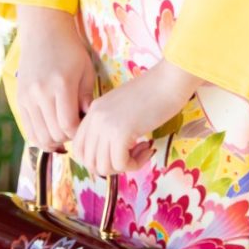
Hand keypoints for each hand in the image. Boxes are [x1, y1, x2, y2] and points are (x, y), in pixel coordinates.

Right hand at [15, 4, 96, 151]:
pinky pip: (28, 129)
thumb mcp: (86, 70)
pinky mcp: (19, 100)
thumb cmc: (70, 50)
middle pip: (54, 133)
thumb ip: (87, 98)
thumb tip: (87, 121)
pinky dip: (40, 136)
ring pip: (39, 135)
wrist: (43, 32)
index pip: (68, 124)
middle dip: (67, 137)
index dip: (78, 131)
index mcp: (61, 84)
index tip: (84, 125)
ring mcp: (27, 97)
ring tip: (63, 132)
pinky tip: (50, 132)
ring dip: (53, 140)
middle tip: (75, 128)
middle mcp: (41, 93)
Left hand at [68, 58, 199, 176]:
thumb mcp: (122, 109)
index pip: (79, 149)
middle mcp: (94, 118)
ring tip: (142, 150)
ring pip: (104, 167)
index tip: (118, 154)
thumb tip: (109, 157)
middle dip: (112, 167)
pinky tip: (148, 149)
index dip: (97, 160)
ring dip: (125, 166)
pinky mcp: (120, 132)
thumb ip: (110, 126)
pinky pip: (121, 164)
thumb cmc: (154, 93)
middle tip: (132, 155)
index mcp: (93, 111)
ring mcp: (105, 125)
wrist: (169, 80)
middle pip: (89, 162)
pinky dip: (136, 164)